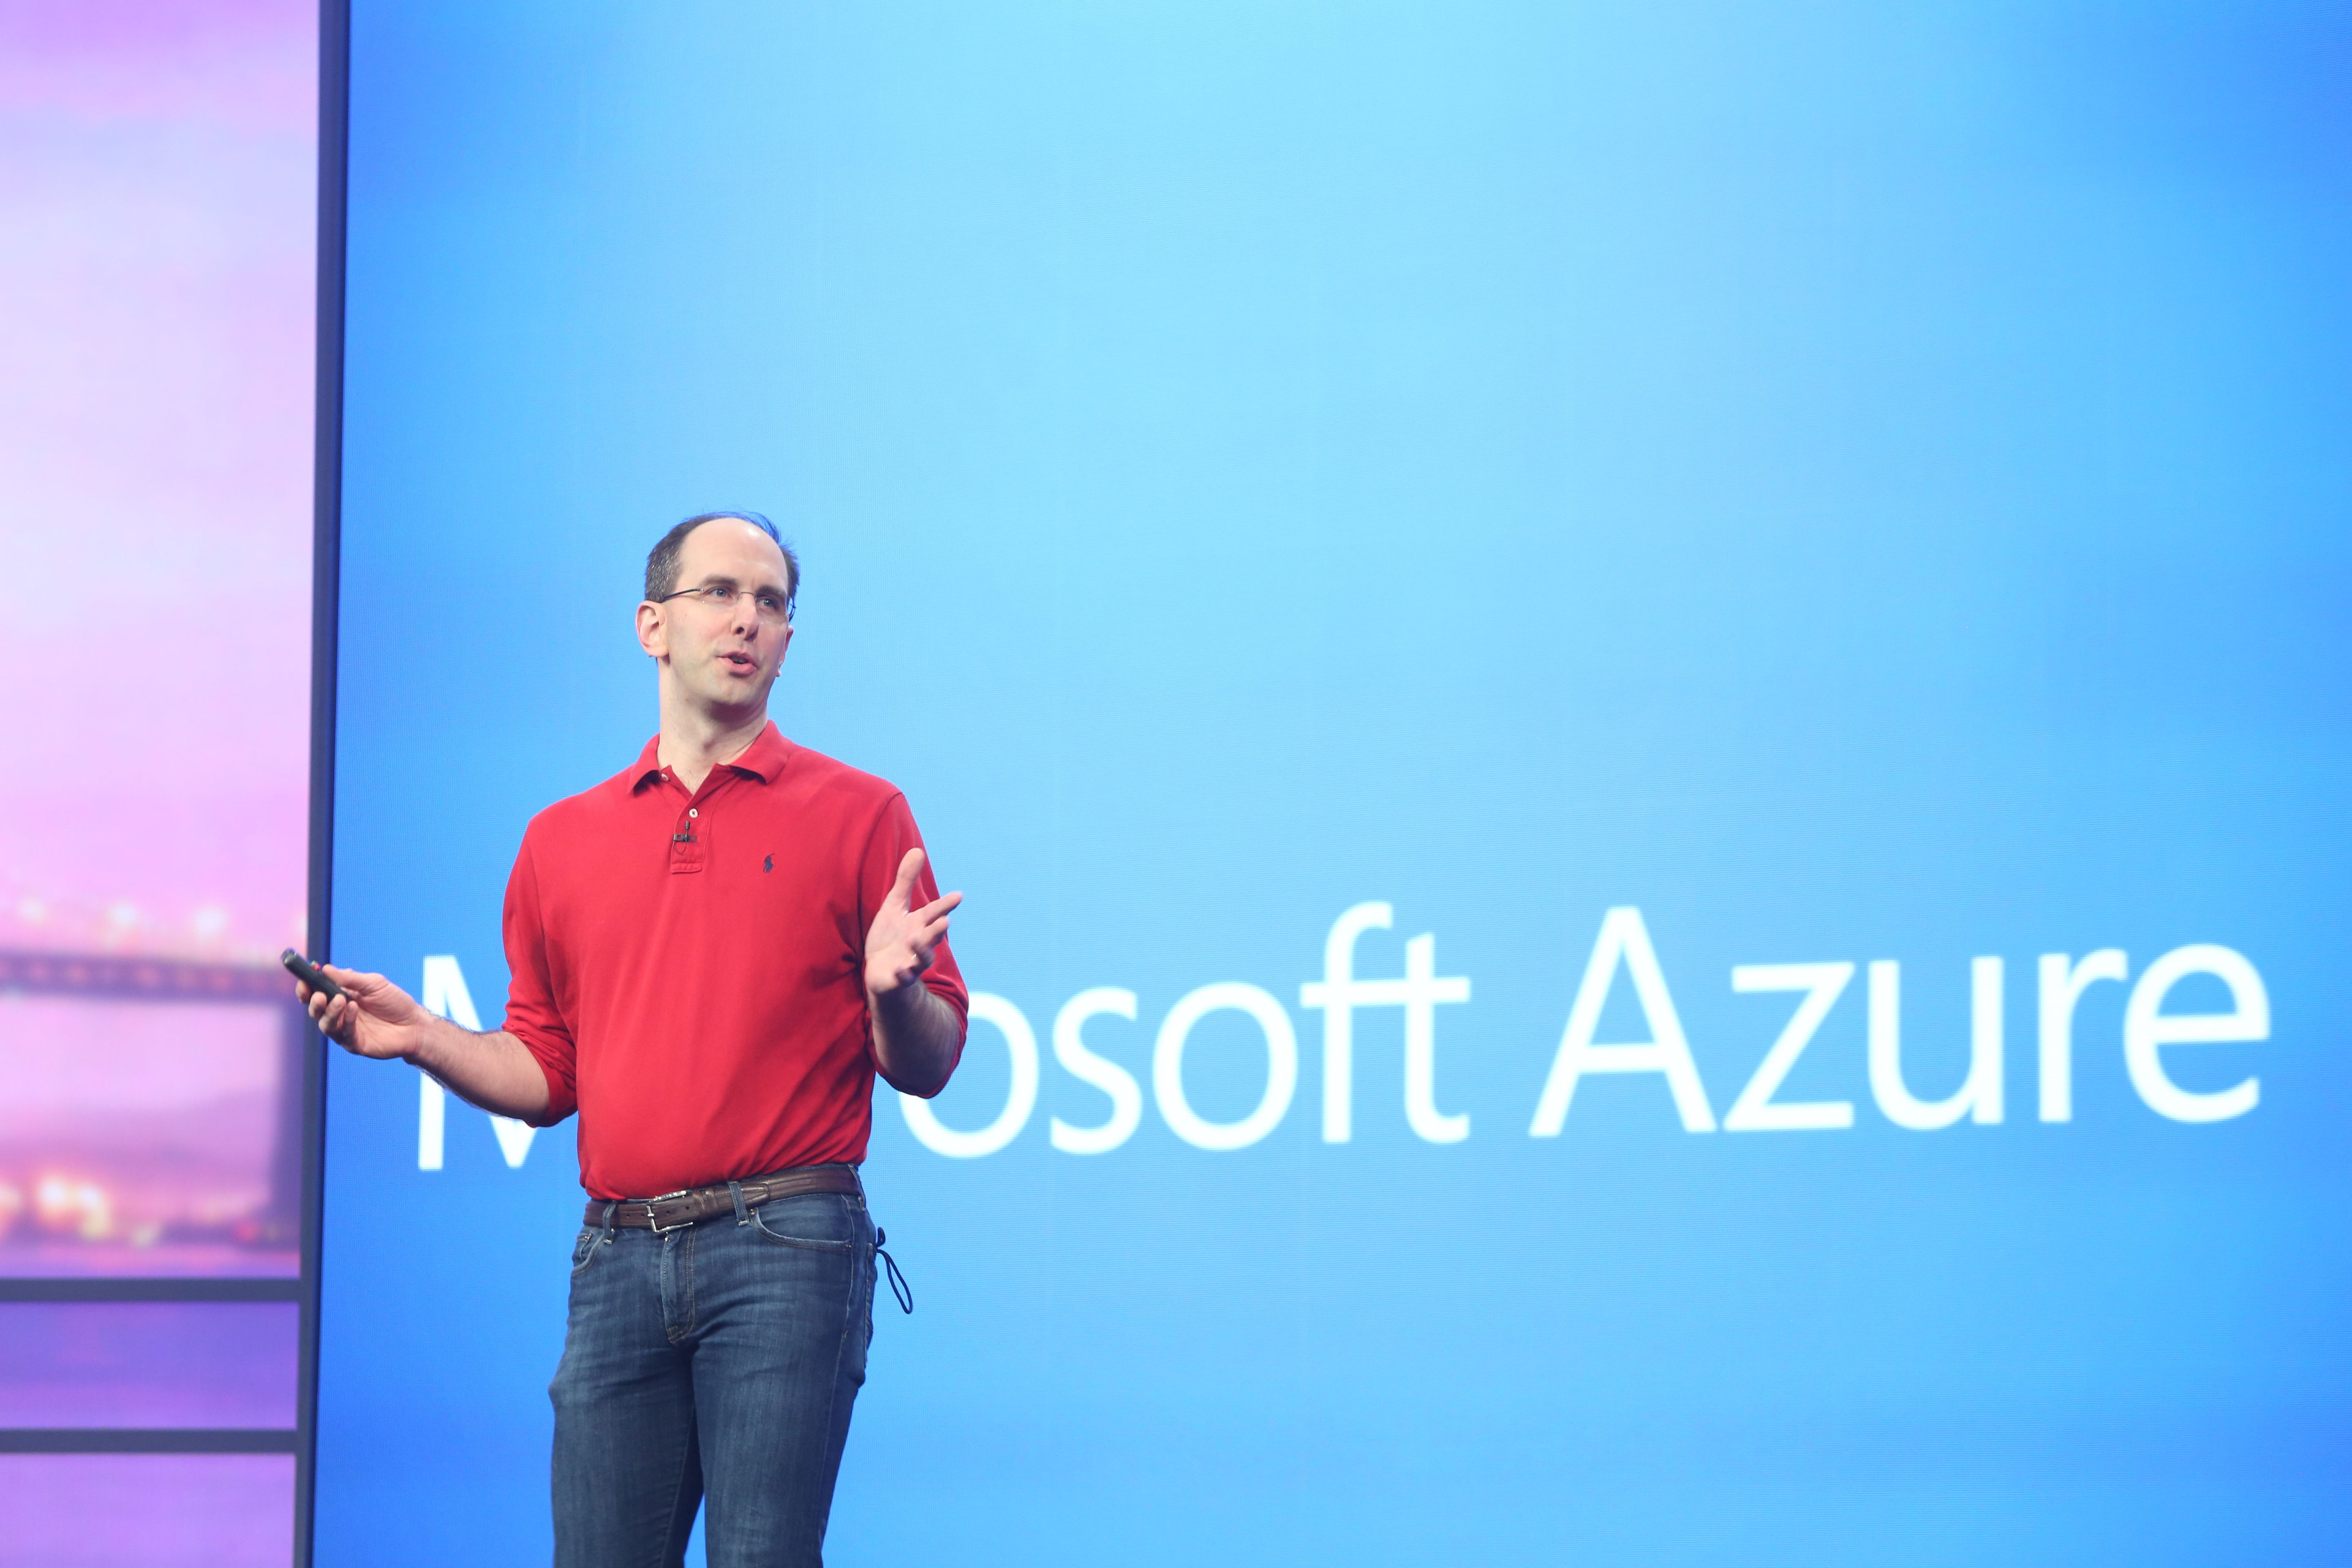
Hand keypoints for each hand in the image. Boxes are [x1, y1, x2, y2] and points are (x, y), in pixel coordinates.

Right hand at [297, 964, 430, 1060]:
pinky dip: (348, 1020)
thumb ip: (351, 978)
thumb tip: (326, 969)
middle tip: (318, 994)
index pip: (315, 994)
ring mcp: (345, 1031)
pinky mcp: (355, 1044)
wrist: (414, 1024)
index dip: (307, 988)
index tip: (304, 979)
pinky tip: (353, 1009)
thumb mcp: (374, 984)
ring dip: (330, 1011)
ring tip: (340, 999)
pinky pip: (345, 1034)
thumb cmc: (394, 1002)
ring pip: (326, 1025)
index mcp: (340, 998)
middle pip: (316, 1011)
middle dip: (313, 1002)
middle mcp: (339, 1016)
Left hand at [864, 848, 961, 997]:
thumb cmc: (890, 938)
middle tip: (944, 920)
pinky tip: (900, 968)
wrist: (882, 973)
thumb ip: (906, 881)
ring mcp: (911, 961)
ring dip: (922, 949)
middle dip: (937, 929)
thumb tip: (917, 849)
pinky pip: (903, 978)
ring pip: (922, 957)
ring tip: (915, 939)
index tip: (958, 896)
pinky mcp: (898, 978)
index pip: (933, 912)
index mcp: (918, 925)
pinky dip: (903, 974)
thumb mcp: (894, 907)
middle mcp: (919, 943)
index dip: (945, 905)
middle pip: (931, 935)